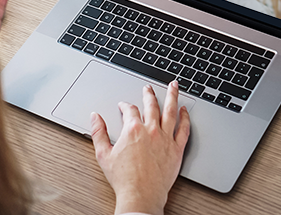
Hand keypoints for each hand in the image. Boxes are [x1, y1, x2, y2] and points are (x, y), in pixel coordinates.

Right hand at [91, 81, 190, 214]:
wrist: (141, 195)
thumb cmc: (124, 179)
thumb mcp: (103, 154)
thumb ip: (99, 133)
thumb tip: (95, 118)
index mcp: (133, 130)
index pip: (130, 110)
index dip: (126, 105)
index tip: (124, 105)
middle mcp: (151, 130)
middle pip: (152, 105)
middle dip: (149, 94)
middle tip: (148, 88)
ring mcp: (166, 138)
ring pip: (171, 111)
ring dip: (172, 96)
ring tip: (174, 86)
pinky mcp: (177, 149)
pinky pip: (184, 129)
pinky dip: (185, 118)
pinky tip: (185, 111)